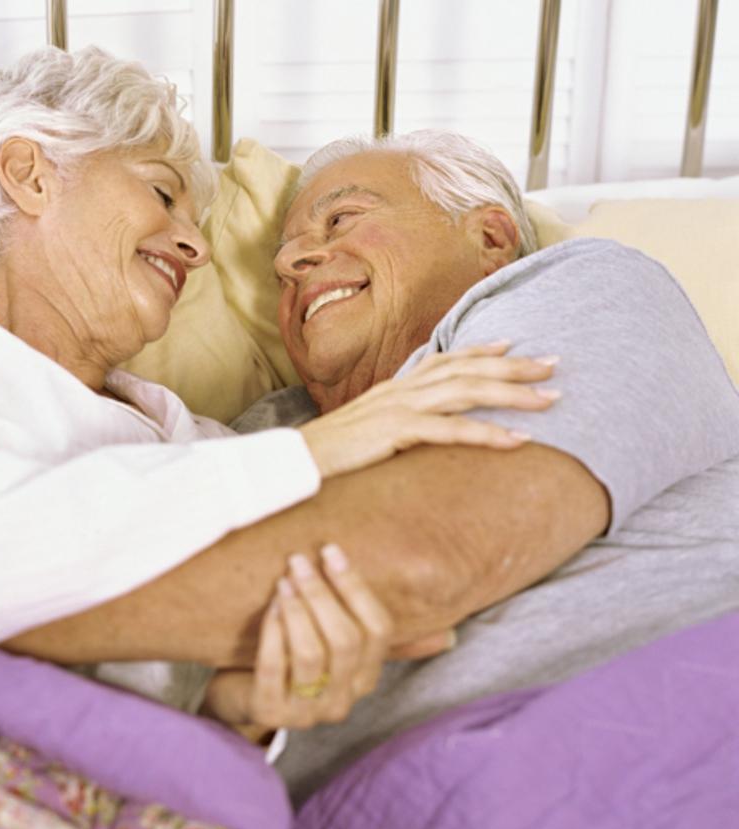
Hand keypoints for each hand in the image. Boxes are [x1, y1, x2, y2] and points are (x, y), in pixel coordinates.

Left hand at [201, 544, 393, 731]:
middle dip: (322, 594)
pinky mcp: (270, 712)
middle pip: (346, 640)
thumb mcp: (318, 636)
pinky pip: (273, 667)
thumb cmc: (285, 656)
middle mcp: (343, 699)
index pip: (379, 629)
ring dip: (297, 610)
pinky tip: (270, 606)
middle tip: (298, 562)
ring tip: (282, 581)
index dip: (356, 587)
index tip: (331, 551)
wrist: (240, 696)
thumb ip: (334, 609)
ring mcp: (307, 713)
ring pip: (311, 655)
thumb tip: (334, 552)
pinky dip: (273, 631)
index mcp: (365, 677)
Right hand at [300, 341, 559, 478]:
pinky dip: (487, 433)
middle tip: (554, 366)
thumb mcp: (363, 432)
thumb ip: (391, 424)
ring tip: (550, 400)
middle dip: (513, 366)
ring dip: (512, 394)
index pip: (442, 360)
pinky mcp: (394, 433)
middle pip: (465, 369)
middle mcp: (398, 391)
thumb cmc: (328, 456)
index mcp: (392, 389)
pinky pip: (449, 431)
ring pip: (465, 392)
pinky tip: (518, 440)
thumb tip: (413, 430)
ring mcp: (396, 409)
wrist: (292, 464)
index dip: (479, 351)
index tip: (512, 345)